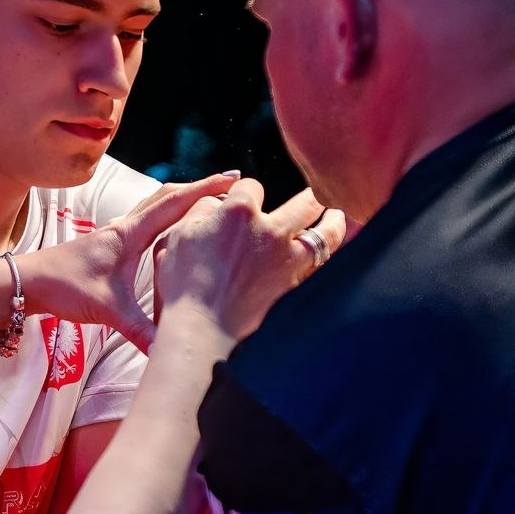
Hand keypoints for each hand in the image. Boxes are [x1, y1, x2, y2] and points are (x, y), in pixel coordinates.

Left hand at [9, 172, 240, 351]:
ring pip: (154, 207)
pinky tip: (168, 230)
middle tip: (229, 185)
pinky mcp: (108, 245)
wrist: (27, 284)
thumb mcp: (109, 311)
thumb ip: (143, 331)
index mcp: (129, 234)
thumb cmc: (65, 288)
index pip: (174, 203)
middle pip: (167, 197)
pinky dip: (164, 217)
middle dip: (200, 189)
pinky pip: (144, 221)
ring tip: (208, 203)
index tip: (233, 178)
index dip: (205, 189)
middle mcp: (124, 227)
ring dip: (181, 201)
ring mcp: (115, 234)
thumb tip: (172, 350)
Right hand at [156, 183, 344, 342]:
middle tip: (311, 197)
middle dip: (307, 198)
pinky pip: (322, 265)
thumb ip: (201, 209)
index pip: (252, 187)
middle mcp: (270, 230)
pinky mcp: (294, 284)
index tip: (243, 200)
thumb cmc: (184, 281)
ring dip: (333, 221)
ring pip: (325, 233)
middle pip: (303, 203)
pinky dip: (329, 255)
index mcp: (239, 212)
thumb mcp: (178, 235)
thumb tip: (218, 203)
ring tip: (336, 215)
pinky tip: (328, 251)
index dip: (246, 192)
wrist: (202, 326)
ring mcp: (287, 258)